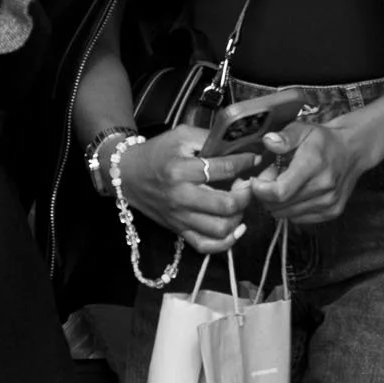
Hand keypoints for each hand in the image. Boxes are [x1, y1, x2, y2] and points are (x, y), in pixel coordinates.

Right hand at [114, 126, 265, 253]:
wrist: (128, 175)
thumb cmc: (157, 153)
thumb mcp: (180, 136)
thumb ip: (209, 138)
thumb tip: (239, 144)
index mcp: (181, 170)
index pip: (222, 169)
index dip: (245, 163)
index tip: (255, 159)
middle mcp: (181, 197)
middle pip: (225, 204)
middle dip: (246, 194)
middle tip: (250, 184)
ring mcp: (180, 218)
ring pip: (220, 229)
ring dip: (239, 217)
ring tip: (240, 203)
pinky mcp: (179, 231)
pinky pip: (206, 246)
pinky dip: (226, 242)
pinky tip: (236, 228)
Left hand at [249, 122, 375, 225]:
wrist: (352, 150)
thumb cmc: (323, 140)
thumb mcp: (302, 129)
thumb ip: (284, 137)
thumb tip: (268, 141)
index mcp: (313, 165)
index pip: (279, 191)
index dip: (261, 190)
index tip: (256, 180)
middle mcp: (323, 187)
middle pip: (280, 205)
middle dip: (266, 195)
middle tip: (271, 178)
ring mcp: (329, 202)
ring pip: (287, 215)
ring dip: (278, 203)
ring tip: (284, 184)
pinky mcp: (332, 212)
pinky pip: (299, 219)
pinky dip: (291, 209)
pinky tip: (295, 193)